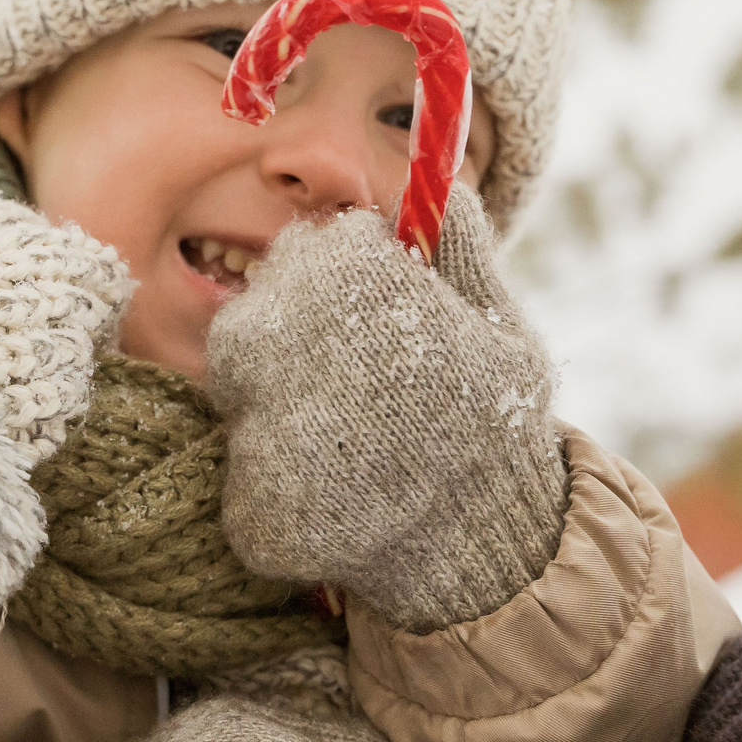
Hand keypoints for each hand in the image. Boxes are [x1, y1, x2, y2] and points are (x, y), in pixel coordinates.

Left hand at [208, 184, 566, 632]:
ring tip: (358, 448)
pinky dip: (286, 489)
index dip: (342, 287)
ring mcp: (264, 429)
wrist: (494, 553)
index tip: (377, 324)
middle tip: (359, 390)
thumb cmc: (497, 427)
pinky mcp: (255, 509)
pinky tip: (345, 498)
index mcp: (352, 284)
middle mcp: (291, 344)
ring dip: (283, 415)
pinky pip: (246, 476)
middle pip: (255, 323)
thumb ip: (460, 250)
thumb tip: (437, 188)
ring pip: (242, 399)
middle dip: (295, 347)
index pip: (310, 254)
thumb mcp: (499, 326)